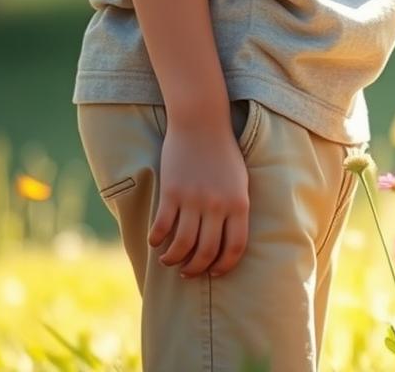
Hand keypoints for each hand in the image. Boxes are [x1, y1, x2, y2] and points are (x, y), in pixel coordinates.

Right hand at [148, 114, 249, 278]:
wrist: (201, 121)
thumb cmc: (223, 151)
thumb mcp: (239, 180)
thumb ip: (235, 208)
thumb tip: (226, 241)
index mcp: (239, 203)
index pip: (234, 248)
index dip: (224, 266)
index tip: (214, 272)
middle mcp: (217, 205)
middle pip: (206, 252)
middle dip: (196, 269)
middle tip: (187, 273)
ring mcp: (193, 199)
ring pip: (182, 245)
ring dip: (173, 259)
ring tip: (169, 261)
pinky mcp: (172, 192)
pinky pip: (162, 227)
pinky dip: (157, 240)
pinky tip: (155, 242)